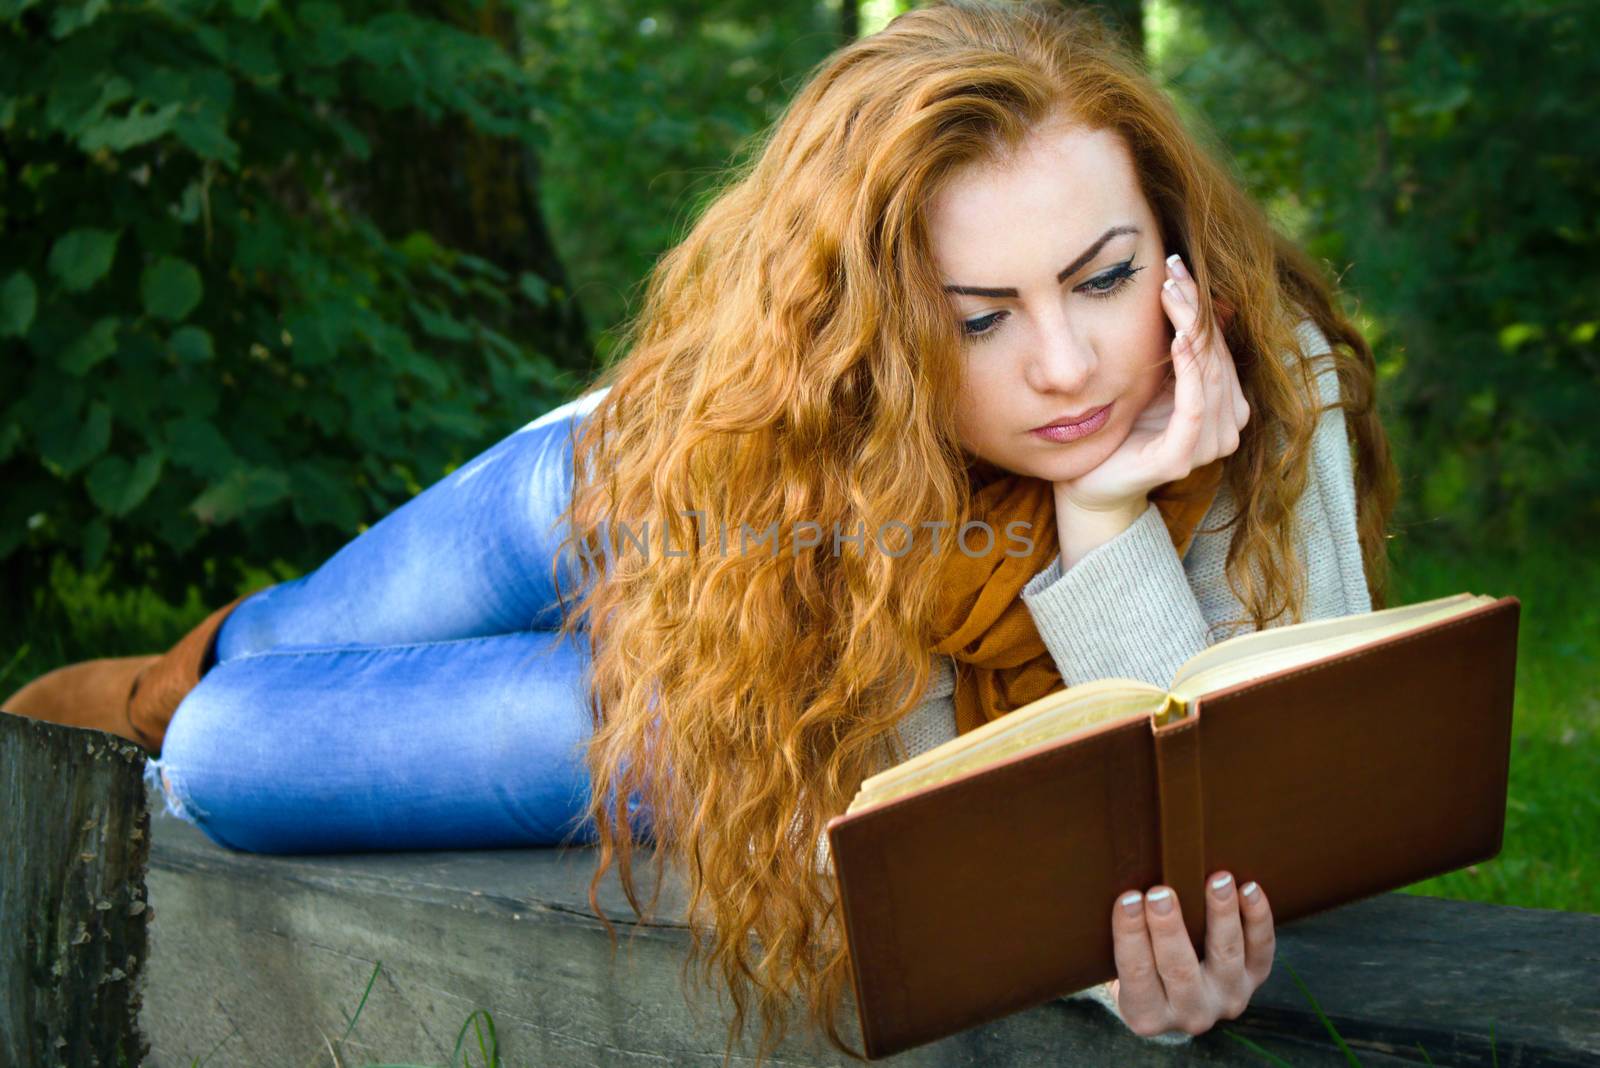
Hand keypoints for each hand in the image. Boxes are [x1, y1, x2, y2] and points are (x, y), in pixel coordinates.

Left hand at [1053, 252, 1249, 513]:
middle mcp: (1226, 427)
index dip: (1201, 306)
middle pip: (1217, 355)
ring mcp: (1207, 445)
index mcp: (1225, 408)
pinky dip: (1188, 370)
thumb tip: (1205, 299)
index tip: (1178, 267)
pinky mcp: (1181, 457)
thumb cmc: (1121, 428)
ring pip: (1210, 375)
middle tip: (1173, 269)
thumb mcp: (1154, 380)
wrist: (1088, 482)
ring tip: (1171, 292)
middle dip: (1195, 309)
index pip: (1220, 347)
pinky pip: (1192, 405)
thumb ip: (1181, 350)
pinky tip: (1176, 339)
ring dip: (1191, 329)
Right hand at [1105, 872, 1274, 1037]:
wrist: (1177, 995)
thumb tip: (1119, 889)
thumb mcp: (1117, 966)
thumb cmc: (1138, 964)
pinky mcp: (1253, 980)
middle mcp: (1190, 1014)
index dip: (1131, 936)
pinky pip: (1261, 951)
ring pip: (1226, 957)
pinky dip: (1258, 919)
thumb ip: (1120, 938)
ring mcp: (1226, 998)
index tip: (1127, 900)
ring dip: (1221, 916)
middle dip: (1169, 929)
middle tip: (1161, 893)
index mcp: (1146, 1013)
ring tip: (1216, 881)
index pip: (1135, 973)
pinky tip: (1249, 889)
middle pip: (1179, 970)